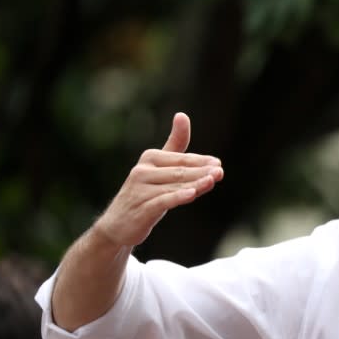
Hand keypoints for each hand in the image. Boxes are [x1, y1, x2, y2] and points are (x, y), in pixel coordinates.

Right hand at [94, 112, 223, 246]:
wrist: (118, 224)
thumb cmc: (145, 193)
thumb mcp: (159, 169)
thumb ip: (175, 146)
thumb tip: (182, 115)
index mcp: (150, 158)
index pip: (181, 159)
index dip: (201, 161)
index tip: (217, 163)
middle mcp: (143, 171)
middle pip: (180, 171)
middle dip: (202, 171)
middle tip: (220, 172)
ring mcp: (141, 190)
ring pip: (174, 185)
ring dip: (196, 184)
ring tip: (212, 180)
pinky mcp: (142, 208)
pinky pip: (164, 201)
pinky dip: (178, 197)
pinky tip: (192, 194)